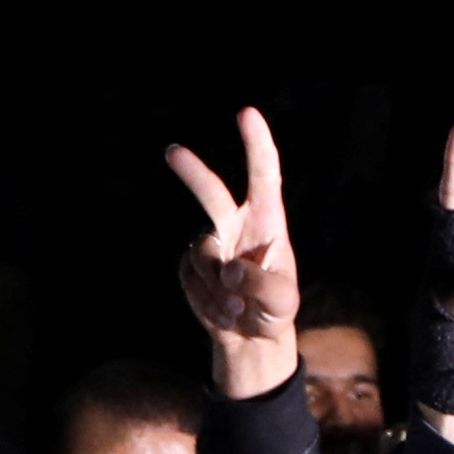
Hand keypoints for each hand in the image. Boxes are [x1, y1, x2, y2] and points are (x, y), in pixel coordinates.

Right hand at [163, 106, 304, 401]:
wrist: (252, 339)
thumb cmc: (275, 311)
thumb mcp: (282, 302)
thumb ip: (262, 283)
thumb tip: (231, 269)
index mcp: (267, 222)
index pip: (264, 176)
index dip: (256, 144)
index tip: (246, 114)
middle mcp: (236, 226)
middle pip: (212, 193)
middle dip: (192, 173)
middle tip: (172, 151)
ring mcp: (211, 247)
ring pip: (203, 254)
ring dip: (219, 288)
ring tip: (238, 309)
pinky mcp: (191, 269)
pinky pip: (191, 281)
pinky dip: (208, 304)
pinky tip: (225, 314)